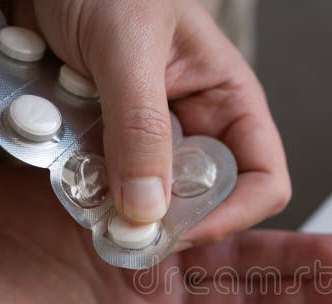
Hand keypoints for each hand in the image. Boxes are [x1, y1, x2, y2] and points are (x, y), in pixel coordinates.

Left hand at [8, 0, 289, 244]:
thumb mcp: (127, 45)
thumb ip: (140, 125)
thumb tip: (150, 207)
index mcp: (228, 99)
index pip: (263, 179)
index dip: (234, 213)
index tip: (183, 230)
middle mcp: (196, 124)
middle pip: (207, 200)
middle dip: (170, 220)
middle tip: (127, 228)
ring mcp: (150, 138)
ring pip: (152, 198)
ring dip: (122, 205)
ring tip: (90, 198)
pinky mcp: (109, 142)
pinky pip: (107, 182)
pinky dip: (89, 188)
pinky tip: (68, 174)